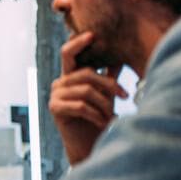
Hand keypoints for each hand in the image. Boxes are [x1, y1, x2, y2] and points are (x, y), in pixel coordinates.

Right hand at [49, 32, 127, 164]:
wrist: (88, 144)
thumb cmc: (98, 118)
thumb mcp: (105, 95)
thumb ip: (107, 76)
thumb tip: (119, 57)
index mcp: (70, 76)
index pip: (68, 54)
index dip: (78, 42)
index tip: (93, 34)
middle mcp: (60, 83)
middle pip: (85, 73)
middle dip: (109, 84)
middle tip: (125, 96)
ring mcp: (55, 95)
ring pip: (85, 90)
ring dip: (104, 104)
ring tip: (112, 115)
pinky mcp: (55, 109)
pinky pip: (80, 105)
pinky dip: (96, 114)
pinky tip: (103, 122)